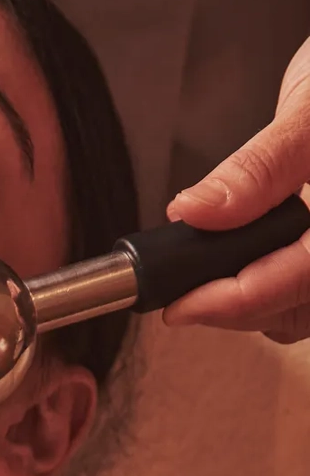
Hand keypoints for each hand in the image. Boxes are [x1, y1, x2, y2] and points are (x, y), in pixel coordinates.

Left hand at [164, 34, 309, 343]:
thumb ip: (260, 167)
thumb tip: (196, 212)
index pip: (304, 277)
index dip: (240, 300)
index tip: (180, 306)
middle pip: (300, 306)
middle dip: (236, 305)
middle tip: (177, 291)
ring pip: (300, 309)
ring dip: (249, 304)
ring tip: (198, 276)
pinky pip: (301, 295)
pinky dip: (264, 291)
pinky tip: (231, 268)